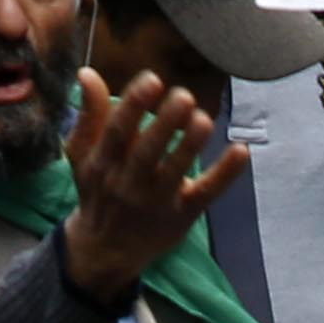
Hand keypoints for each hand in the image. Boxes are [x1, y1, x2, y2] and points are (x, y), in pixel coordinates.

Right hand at [55, 67, 243, 304]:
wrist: (105, 250)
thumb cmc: (97, 190)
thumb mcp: (83, 154)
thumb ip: (89, 114)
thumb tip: (87, 71)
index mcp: (102, 164)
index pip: (117, 132)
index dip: (134, 105)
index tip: (152, 79)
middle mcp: (127, 184)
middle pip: (146, 152)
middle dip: (165, 124)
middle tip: (184, 95)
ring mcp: (157, 202)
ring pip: (175, 172)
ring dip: (190, 145)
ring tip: (204, 119)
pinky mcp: (183, 215)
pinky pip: (205, 194)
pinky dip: (225, 174)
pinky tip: (241, 151)